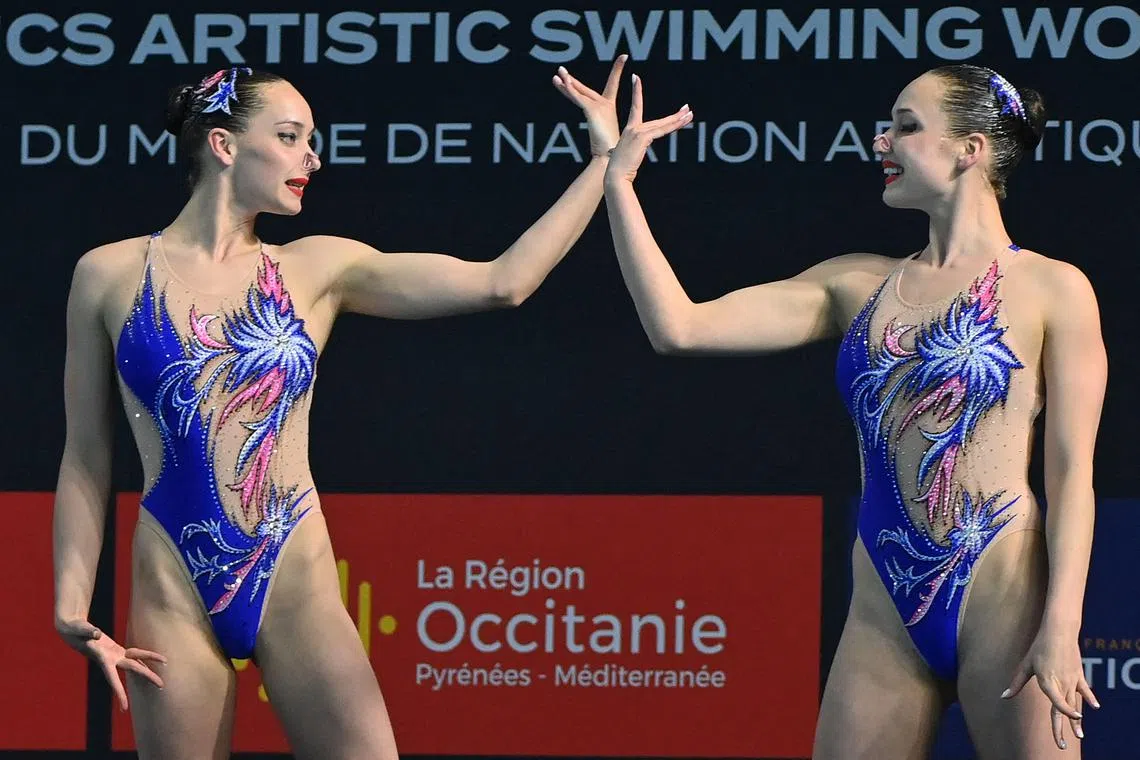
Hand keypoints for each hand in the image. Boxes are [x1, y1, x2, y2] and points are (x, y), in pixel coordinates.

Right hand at [57, 618, 165, 710]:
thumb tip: (97, 634)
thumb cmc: (73, 629)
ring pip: (136, 661)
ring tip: (164, 672)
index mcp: (102, 658)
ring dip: (149, 667)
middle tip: (162, 686)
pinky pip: (133, 654)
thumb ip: (88, 631)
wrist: (71, 629)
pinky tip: (151, 662)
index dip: (120, 693)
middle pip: (134, 668)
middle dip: (148, 676)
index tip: (125, 708)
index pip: (113, 679)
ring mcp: (114, 655)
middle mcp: (110, 659)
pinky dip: (143, 657)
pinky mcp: (115, 649)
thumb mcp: (78, 629)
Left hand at [552, 55, 626, 157]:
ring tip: (557, 73)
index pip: (613, 83)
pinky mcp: (592, 110)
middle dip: (571, 80)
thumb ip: (602, 133)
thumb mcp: (605, 136)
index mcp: (609, 107)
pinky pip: (577, 97)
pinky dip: (569, 88)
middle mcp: (604, 104)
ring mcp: (599, 106)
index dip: (618, 69)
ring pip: (578, 91)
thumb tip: (605, 145)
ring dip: (566, 82)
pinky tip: (561, 80)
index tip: (624, 57)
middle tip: (561, 71)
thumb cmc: (611, 151)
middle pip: (585, 89)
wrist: (610, 157)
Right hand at [604, 74, 692, 184]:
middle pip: (659, 120)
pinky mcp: (642, 137)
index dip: (636, 92)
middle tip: (687, 108)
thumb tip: (625, 157)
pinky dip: (674, 126)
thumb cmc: (618, 171)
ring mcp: (637, 132)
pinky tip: (684, 121)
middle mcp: (633, 128)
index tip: (636, 78)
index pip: (635, 108)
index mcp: (629, 131)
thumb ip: (628, 153)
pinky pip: (662, 131)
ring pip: (663, 125)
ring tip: (690, 114)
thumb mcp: (624, 157)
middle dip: (674, 115)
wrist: (615, 176)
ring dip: (679, 120)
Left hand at [1002, 631, 1098, 748]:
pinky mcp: (1078, 674)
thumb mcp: (1025, 665)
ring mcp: (1072, 680)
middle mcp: (1061, 683)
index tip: (1071, 720)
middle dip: (1064, 728)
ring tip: (1079, 735)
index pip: (1057, 703)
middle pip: (1064, 709)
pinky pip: (1085, 690)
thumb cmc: (1039, 648)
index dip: (1064, 713)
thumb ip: (1016, 683)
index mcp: (1047, 681)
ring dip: (1077, 720)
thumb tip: (1003, 697)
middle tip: (1063, 746)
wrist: (1059, 632)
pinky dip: (1090, 698)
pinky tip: (1095, 707)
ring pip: (1075, 703)